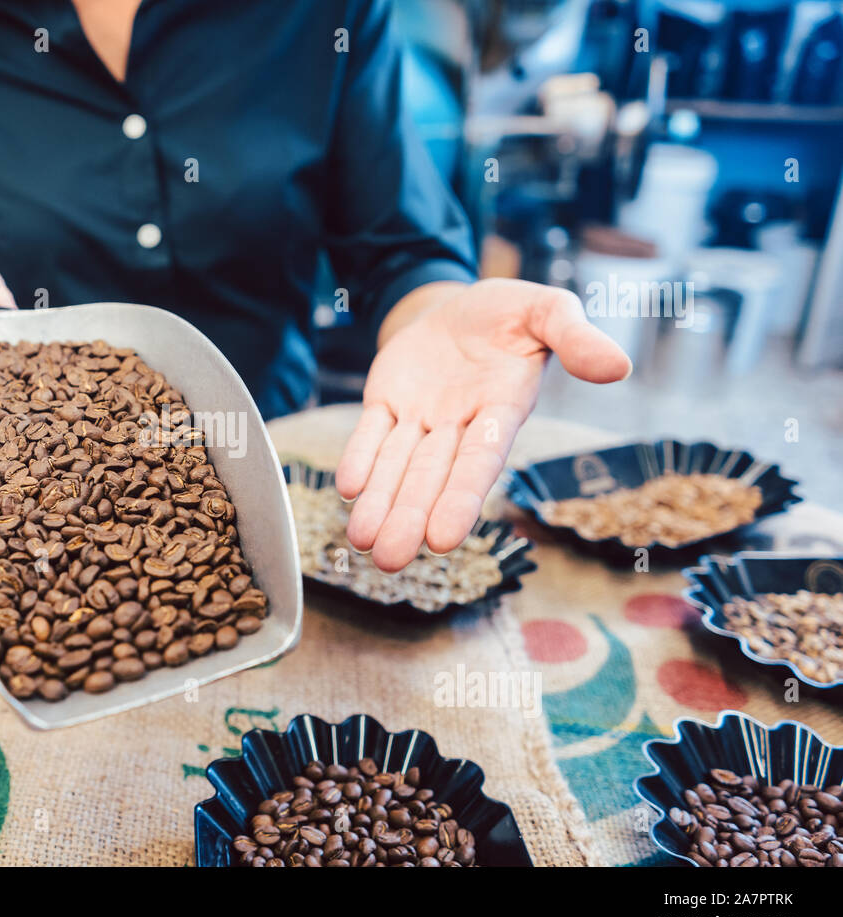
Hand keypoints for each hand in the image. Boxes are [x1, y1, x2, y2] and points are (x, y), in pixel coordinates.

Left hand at [335, 277, 630, 571]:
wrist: (458, 304)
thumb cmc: (510, 314)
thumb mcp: (547, 310)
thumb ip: (576, 336)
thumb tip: (619, 366)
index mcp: (501, 410)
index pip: (479, 461)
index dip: (460, 498)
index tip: (442, 538)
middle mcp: (459, 424)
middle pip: (431, 477)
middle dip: (410, 517)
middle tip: (392, 560)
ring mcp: (420, 416)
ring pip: (397, 467)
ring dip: (380, 503)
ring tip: (363, 541)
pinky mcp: (387, 402)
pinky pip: (371, 434)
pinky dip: (361, 458)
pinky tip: (348, 487)